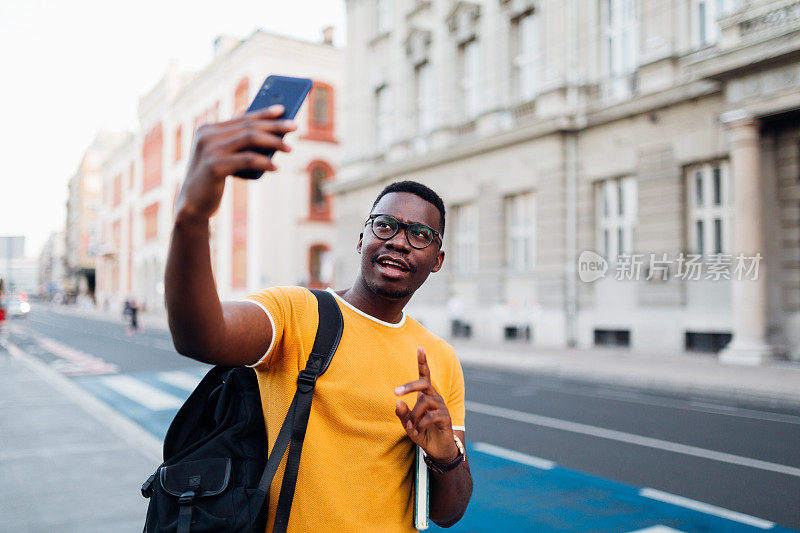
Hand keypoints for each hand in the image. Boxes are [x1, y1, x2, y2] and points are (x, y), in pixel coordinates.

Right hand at [175, 105, 296, 220]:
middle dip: (274, 126)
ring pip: (250, 138)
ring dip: (274, 142)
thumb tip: (250, 114)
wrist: (192, 204)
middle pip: (248, 126)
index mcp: (207, 129)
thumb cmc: (211, 178)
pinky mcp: (214, 166)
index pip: (242, 117)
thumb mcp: (220, 154)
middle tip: (295, 127)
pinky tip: (276, 167)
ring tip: (290, 148)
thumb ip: (232, 137)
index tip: (282, 109)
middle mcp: (207, 135)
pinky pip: (247, 160)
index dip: (263, 112)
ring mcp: (209, 150)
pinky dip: (264, 162)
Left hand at [395, 347, 457, 462]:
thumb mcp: (408, 424)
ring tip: (411, 426)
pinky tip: (418, 431)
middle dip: (409, 385)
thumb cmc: (422, 432)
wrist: (438, 449)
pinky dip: (421, 424)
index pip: (425, 375)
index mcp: (425, 395)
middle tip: (396, 392)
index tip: (420, 347)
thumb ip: (402, 414)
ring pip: (424, 402)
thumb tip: (397, 401)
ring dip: (414, 415)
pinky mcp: (445, 418)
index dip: (423, 361)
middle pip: (424, 383)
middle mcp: (434, 397)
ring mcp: (441, 407)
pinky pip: (431, 416)